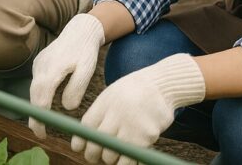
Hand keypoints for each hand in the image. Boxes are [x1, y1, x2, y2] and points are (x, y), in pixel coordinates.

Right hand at [28, 13, 104, 137]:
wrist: (80, 30)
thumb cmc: (85, 51)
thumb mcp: (86, 71)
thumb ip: (76, 90)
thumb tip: (66, 108)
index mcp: (51, 71)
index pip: (40, 102)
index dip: (40, 120)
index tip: (43, 134)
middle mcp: (40, 68)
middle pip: (33, 98)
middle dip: (35, 117)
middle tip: (40, 134)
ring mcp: (38, 64)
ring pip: (34, 90)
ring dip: (37, 105)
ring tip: (42, 122)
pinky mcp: (39, 62)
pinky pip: (36, 82)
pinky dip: (39, 94)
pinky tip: (45, 102)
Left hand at [72, 53, 205, 164]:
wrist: (163, 85)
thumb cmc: (135, 91)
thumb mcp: (113, 95)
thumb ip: (100, 114)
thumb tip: (84, 138)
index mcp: (105, 103)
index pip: (85, 128)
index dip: (80, 141)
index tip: (79, 148)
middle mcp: (116, 115)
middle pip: (96, 145)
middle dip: (93, 154)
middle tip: (96, 156)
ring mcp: (130, 127)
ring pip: (111, 156)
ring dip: (111, 158)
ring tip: (116, 152)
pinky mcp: (145, 138)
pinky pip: (130, 159)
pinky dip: (127, 162)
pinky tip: (129, 157)